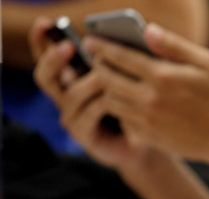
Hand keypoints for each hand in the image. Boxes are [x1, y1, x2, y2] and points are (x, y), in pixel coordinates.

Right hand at [30, 17, 155, 169]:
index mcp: (71, 79)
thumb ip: (112, 64)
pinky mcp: (84, 135)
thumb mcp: (124, 81)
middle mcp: (66, 97)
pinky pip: (88, 115)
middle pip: (45, 75)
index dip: (42, 41)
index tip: (45, 24)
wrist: (145, 143)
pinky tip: (117, 100)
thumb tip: (107, 45)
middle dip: (54, 59)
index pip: (47, 57)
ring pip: (71, 94)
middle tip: (69, 47)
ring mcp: (72, 116)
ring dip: (90, 82)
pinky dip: (102, 104)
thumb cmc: (136, 106)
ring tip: (105, 76)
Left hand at [82, 24, 208, 171]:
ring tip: (106, 81)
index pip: (121, 57)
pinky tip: (123, 102)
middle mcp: (150, 98)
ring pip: (110, 101)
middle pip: (108, 79)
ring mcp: (147, 120)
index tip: (91, 41)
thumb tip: (148, 31)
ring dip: (104, 89)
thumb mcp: (207, 63)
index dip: (102, 47)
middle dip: (97, 67)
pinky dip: (118, 109)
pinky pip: (122, 120)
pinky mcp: (148, 136)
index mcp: (163, 76)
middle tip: (95, 61)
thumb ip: (175, 46)